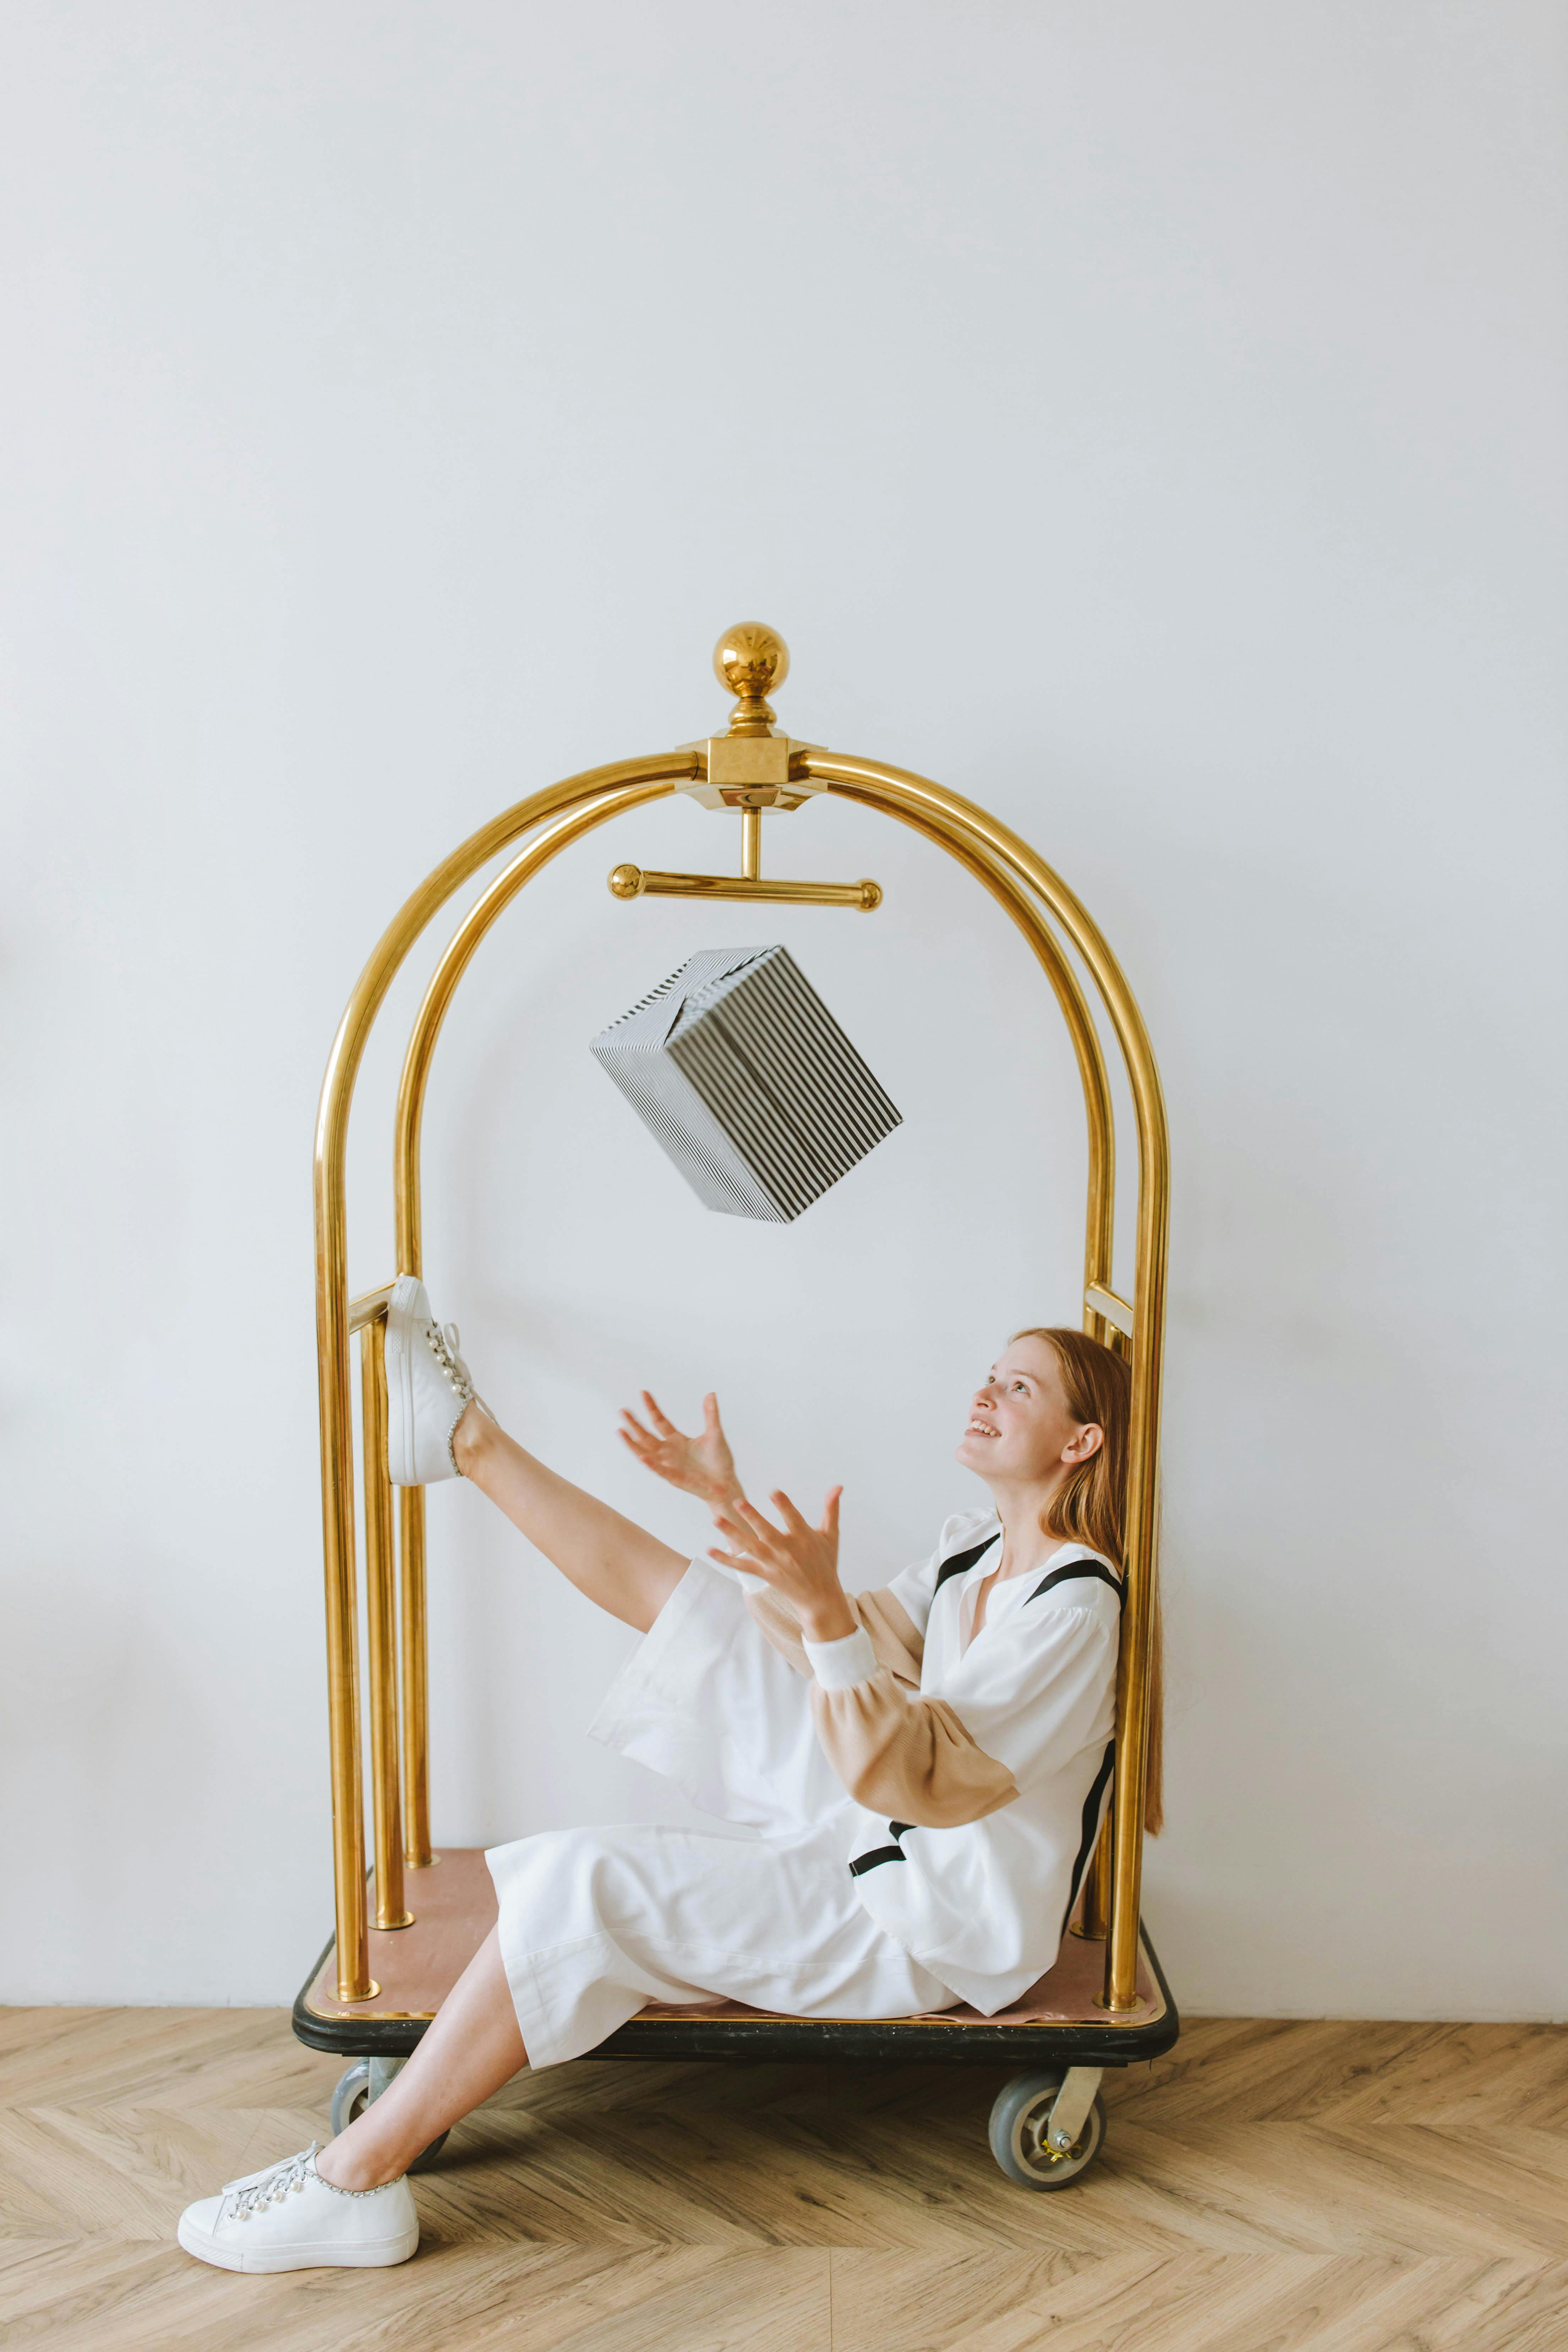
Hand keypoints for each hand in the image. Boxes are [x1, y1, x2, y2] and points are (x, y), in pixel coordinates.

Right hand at [618, 1390, 739, 1514]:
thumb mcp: (715, 1433)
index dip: (652, 1407)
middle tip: (622, 1410)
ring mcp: (670, 1465)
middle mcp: (669, 1452)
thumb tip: (710, 1393)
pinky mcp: (675, 1478)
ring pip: (646, 1452)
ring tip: (621, 1430)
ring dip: (633, 1443)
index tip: (643, 1392)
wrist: (726, 1483)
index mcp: (677, 1440)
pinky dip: (650, 1463)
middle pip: (647, 1435)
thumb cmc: (719, 1461)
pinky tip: (641, 1455)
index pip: (660, 1421)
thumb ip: (711, 1414)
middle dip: (634, 1424)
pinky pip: (660, 1470)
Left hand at [708, 1487, 855, 1643]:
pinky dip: (725, 1559)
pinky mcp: (764, 1574)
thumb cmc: (825, 1563)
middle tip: (737, 1501)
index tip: (773, 1492)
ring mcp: (774, 1563)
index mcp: (804, 1538)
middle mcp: (787, 1550)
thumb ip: (831, 1509)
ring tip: (716, 1520)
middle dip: (752, 1517)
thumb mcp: (830, 1535)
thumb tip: (838, 1486)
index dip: (783, 1505)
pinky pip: (742, 1565)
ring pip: (750, 1547)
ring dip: (732, 1533)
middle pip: (767, 1532)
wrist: (820, 1598)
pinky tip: (709, 1550)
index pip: (793, 1518)